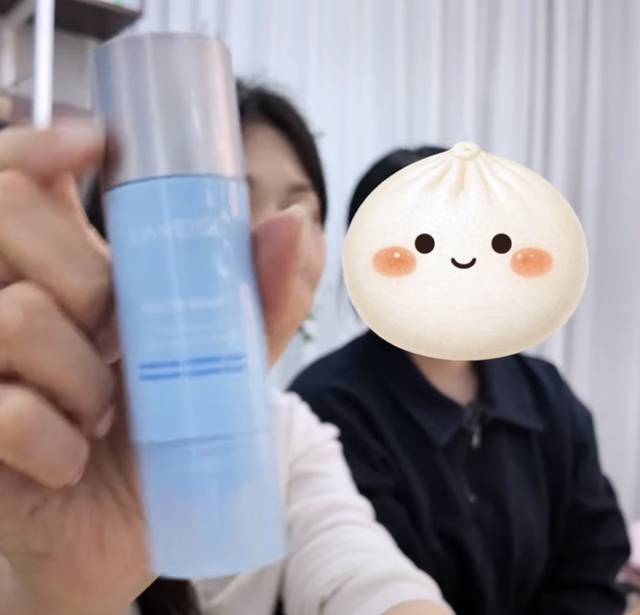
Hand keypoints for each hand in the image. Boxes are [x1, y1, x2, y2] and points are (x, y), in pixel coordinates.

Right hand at [0, 123, 316, 614]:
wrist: (129, 531)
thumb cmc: (167, 432)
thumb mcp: (217, 361)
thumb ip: (255, 299)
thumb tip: (294, 225)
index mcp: (59, 268)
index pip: (18, 170)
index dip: (40, 141)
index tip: (96, 147)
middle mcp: (2, 294)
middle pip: (10, 214)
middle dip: (90, 279)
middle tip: (117, 336)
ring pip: (16, 316)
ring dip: (84, 378)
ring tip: (103, 413)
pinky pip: (7, 410)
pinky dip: (58, 441)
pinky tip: (72, 458)